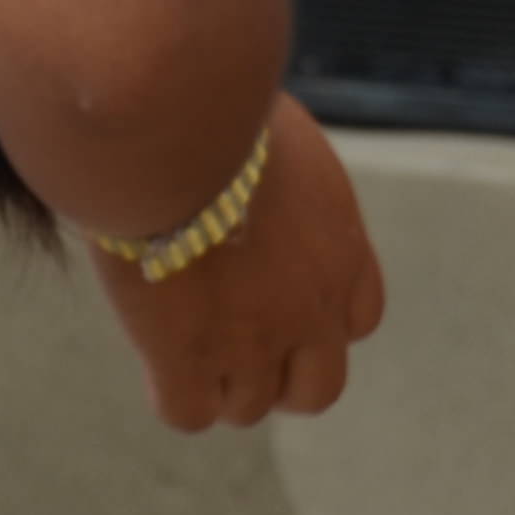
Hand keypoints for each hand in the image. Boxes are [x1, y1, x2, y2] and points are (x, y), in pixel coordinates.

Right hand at [93, 96, 386, 429]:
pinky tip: (155, 354)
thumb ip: (285, 180)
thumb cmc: (222, 101)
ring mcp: (253, 340)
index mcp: (342, 248)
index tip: (278, 297)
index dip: (318, 319)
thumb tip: (254, 167)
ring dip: (220, 381)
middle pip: (317, 389)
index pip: (359, 319)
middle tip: (234, 340)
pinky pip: (188, 413)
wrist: (180, 123)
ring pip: (247, 407)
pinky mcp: (188, 358)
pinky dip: (174, 393)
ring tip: (184, 338)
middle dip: (280, 376)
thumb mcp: (281, 136)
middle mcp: (313, 307)